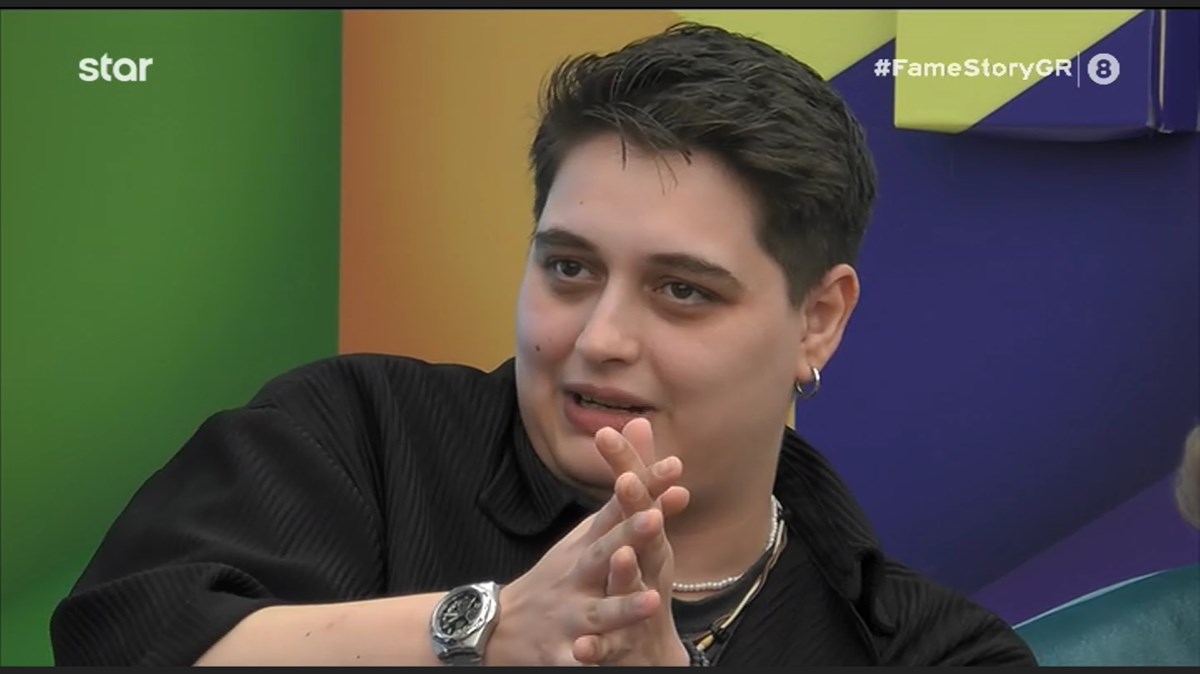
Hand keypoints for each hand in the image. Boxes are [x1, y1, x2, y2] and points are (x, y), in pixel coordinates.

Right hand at [486, 449, 688, 665]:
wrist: (499, 625)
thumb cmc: (557, 577)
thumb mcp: (586, 541)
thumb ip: (629, 515)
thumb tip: (680, 487)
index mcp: (586, 548)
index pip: (616, 511)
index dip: (643, 488)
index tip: (673, 467)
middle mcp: (576, 577)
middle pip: (603, 553)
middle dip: (628, 535)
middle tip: (656, 517)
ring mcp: (567, 615)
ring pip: (598, 612)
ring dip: (623, 607)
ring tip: (653, 600)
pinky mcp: (559, 653)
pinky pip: (575, 659)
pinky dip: (585, 659)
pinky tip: (594, 657)